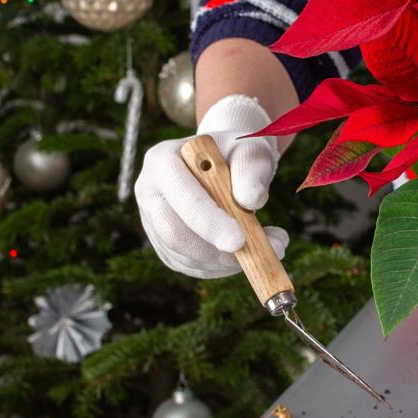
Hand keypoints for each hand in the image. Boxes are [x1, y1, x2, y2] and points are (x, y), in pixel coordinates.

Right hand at [136, 95, 286, 277]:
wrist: (226, 163)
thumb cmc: (237, 153)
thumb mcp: (250, 149)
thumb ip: (251, 168)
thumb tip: (251, 199)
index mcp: (162, 160)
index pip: (181, 195)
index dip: (208, 221)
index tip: (239, 241)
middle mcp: (148, 191)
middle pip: (173, 232)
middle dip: (216, 251)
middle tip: (263, 253)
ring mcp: (151, 220)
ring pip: (182, 254)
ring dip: (226, 261)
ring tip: (269, 247)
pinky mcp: (163, 243)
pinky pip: (189, 265)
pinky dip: (221, 267)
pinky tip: (248, 254)